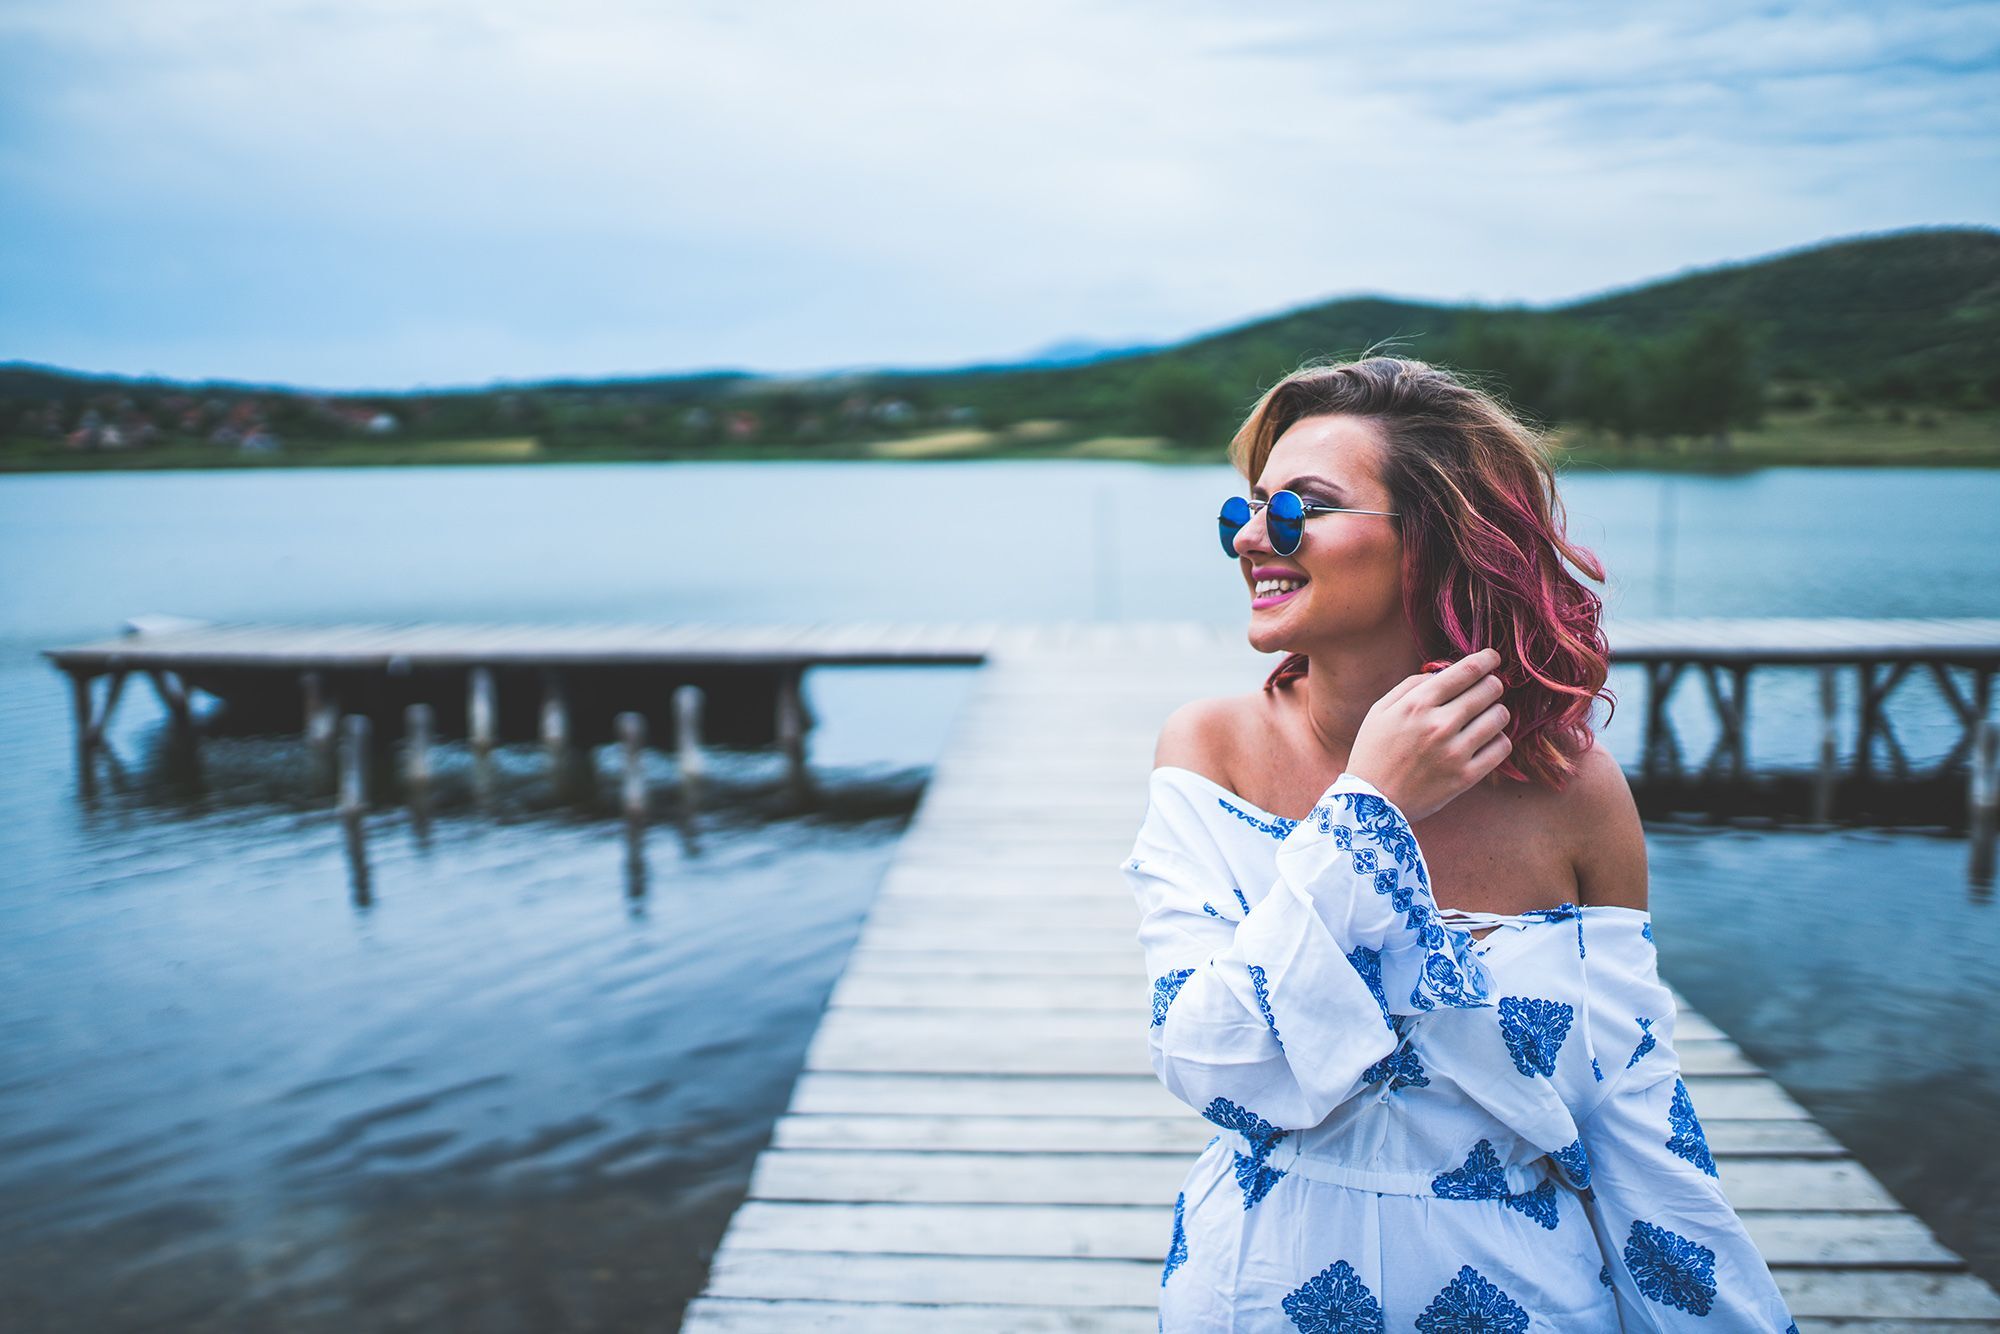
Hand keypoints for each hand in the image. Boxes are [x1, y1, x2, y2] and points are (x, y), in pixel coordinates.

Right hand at [1346, 648, 1511, 821]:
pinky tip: (1485, 740)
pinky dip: (1498, 740)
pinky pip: (1501, 747)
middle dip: (1492, 685)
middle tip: (1488, 689)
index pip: (1466, 671)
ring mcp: (1454, 752)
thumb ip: (1411, 686)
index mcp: (1417, 704)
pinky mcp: (1465, 776)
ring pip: (1499, 717)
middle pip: (1489, 690)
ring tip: (1485, 717)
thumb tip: (1444, 672)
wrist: (1371, 802)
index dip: (1485, 659)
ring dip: (1496, 712)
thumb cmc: (1374, 752)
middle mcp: (1439, 725)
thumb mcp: (1380, 711)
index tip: (1492, 658)